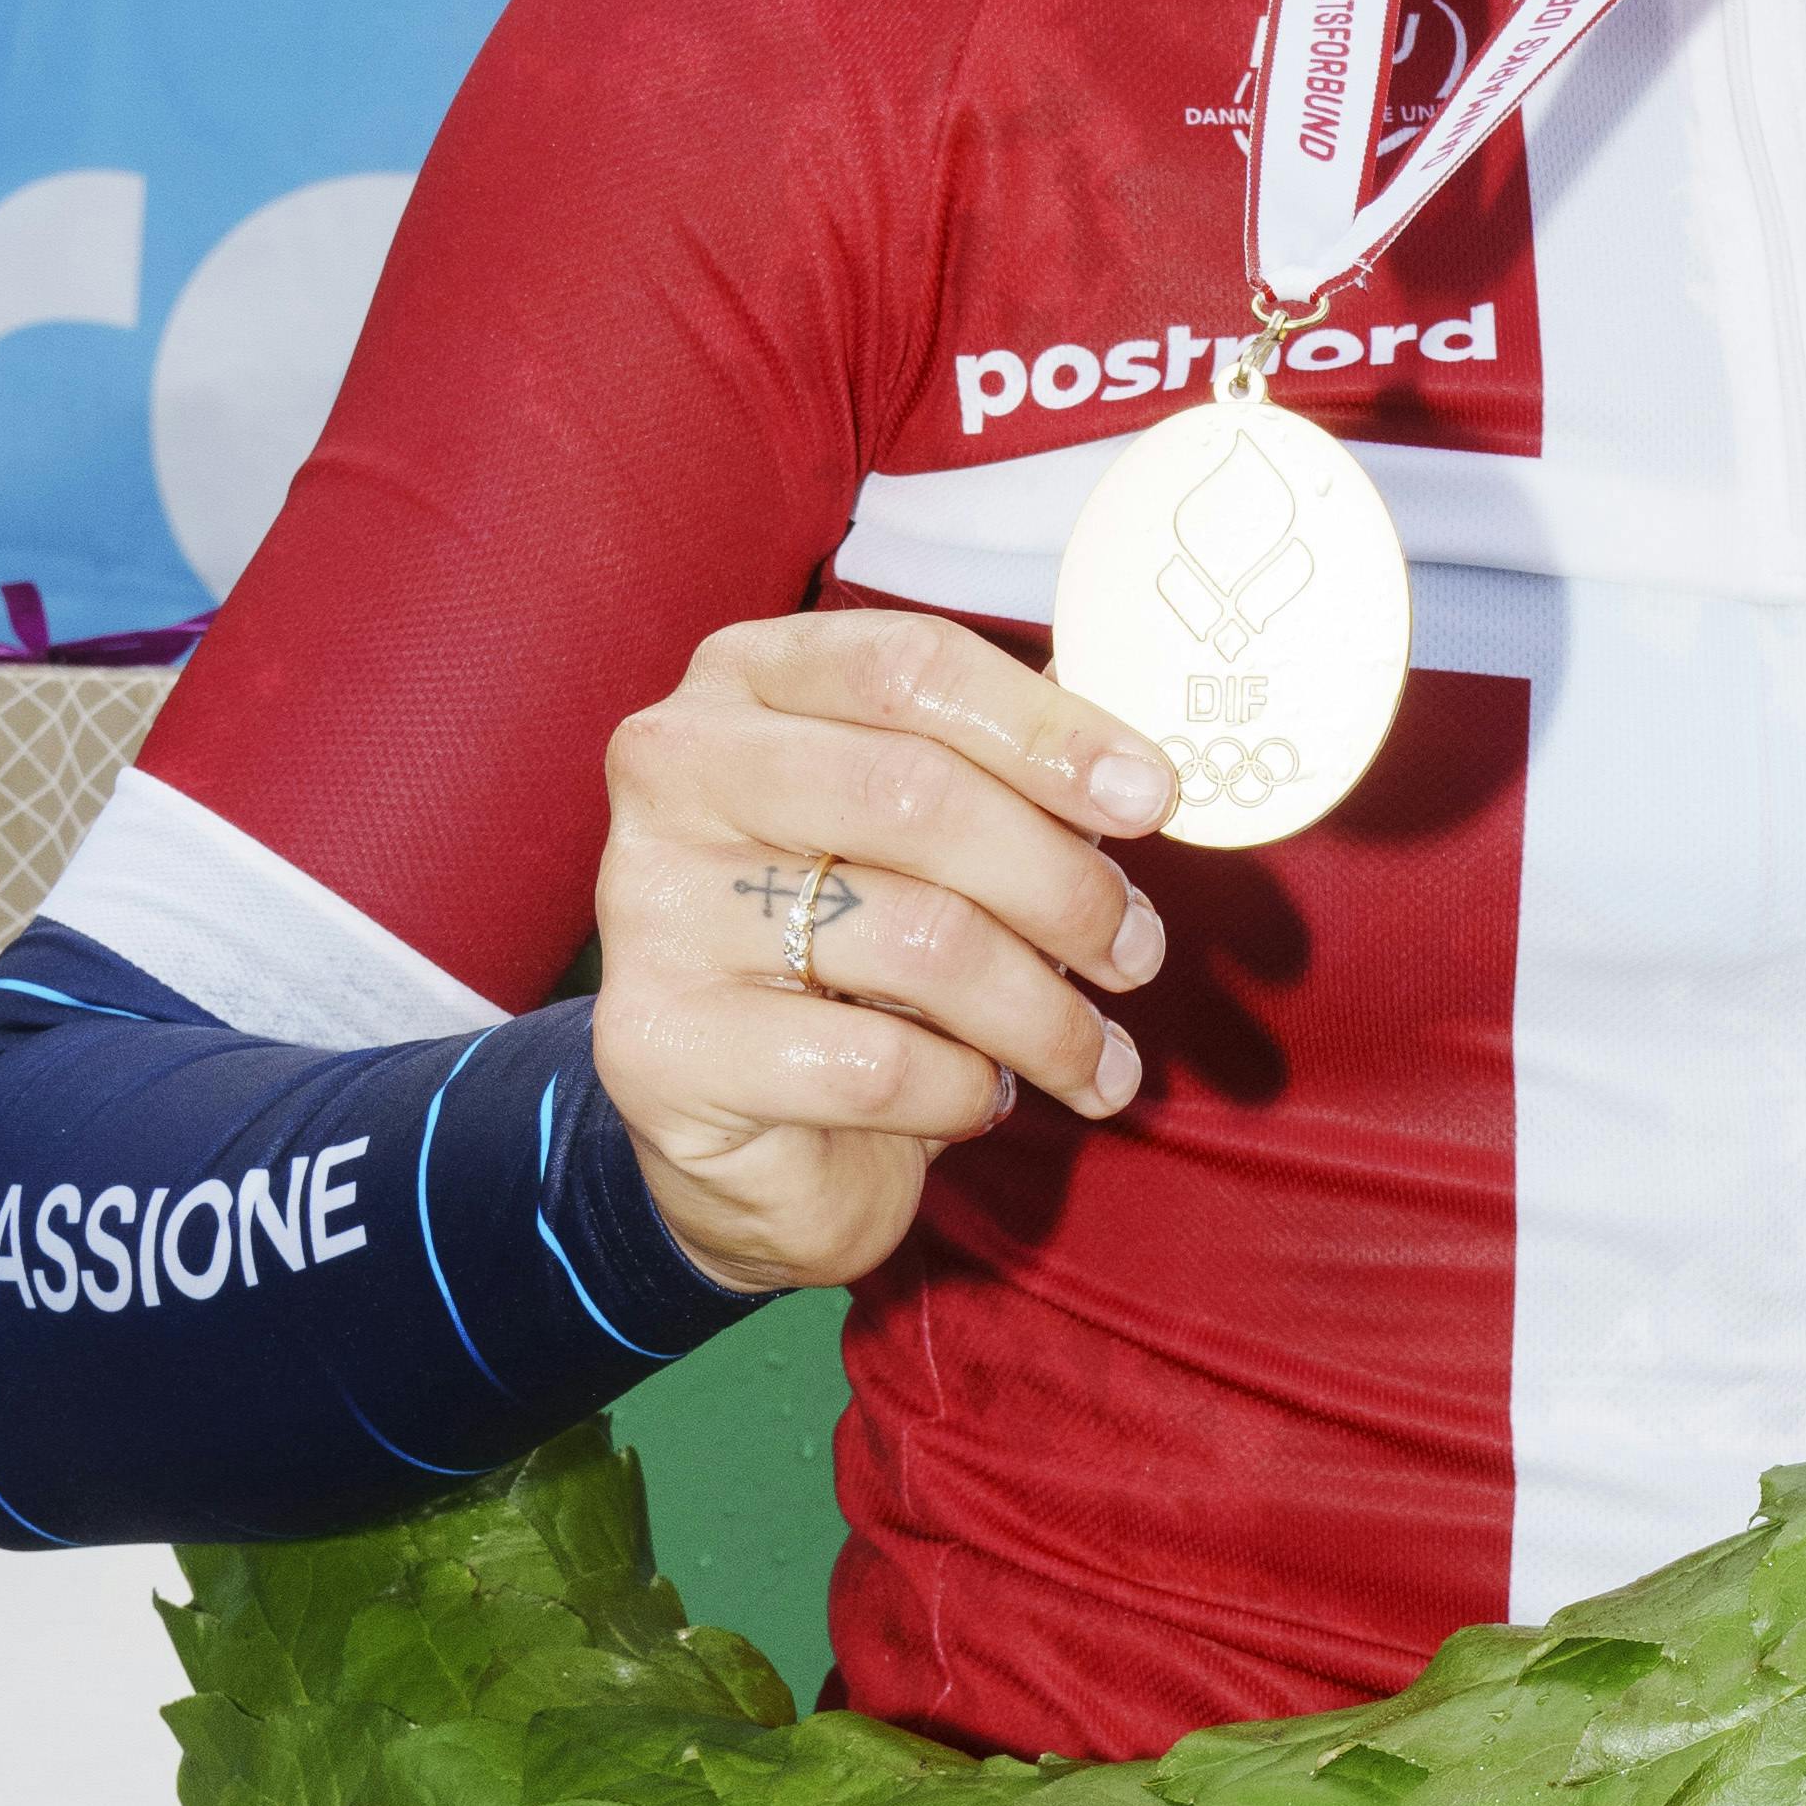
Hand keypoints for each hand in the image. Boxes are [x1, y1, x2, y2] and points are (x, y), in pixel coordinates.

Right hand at [591, 613, 1177, 1296]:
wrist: (748, 1138)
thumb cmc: (855, 957)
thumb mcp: (925, 839)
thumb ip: (1007, 773)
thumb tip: (1140, 764)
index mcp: (745, 678)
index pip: (909, 666)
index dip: (1048, 730)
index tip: (1153, 798)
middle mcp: (676, 768)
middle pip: (916, 794)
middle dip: (1062, 885)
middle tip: (1138, 951)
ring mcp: (651, 904)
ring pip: (916, 938)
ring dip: (1042, 1011)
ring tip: (1094, 1054)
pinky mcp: (661, 1043)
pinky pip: (876, 1063)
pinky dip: (966, 1089)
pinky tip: (986, 1097)